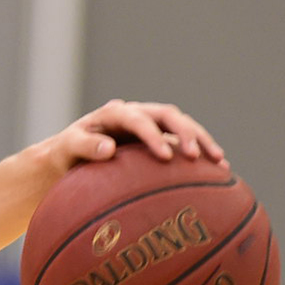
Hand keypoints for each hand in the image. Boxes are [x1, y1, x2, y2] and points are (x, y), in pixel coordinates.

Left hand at [41, 99, 227, 171]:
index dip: (152, 135)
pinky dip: (200, 153)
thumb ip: (83, 146)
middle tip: (197, 156)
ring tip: (219, 161)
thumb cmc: (65, 153)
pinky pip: (183, 142)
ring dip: (201, 140)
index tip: (165, 156)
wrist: (68, 155)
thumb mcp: (65, 148)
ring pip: (181, 125)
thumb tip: (109, 149)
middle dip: (186, 132)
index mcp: (114, 113)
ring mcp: (149, 125)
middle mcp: (136, 114)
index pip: (138, 119)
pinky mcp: (158, 139)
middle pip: (167, 115)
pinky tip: (219, 171)